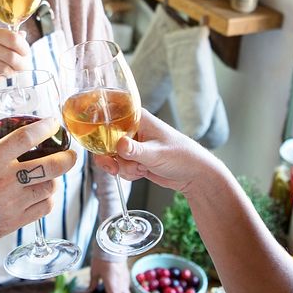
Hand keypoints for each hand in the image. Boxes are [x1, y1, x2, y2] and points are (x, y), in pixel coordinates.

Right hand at [0, 26, 30, 84]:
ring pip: (4, 68)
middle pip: (11, 56)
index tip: (26, 53)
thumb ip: (4, 36)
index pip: (12, 38)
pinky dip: (1, 78)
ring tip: (12, 72)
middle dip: (22, 64)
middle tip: (24, 67)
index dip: (24, 48)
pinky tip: (0, 75)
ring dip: (12, 73)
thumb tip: (23, 37)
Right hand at [0, 104, 76, 242]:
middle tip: (71, 154)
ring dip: (54, 179)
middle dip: (67, 158)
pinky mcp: (17, 221)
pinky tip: (42, 193)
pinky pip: (44, 207)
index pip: (26, 138)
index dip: (45, 128)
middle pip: (50, 166)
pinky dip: (48, 198)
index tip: (54, 123)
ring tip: (51, 174)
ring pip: (50, 187)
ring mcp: (14, 203)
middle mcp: (6, 181)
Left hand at [90, 258, 131, 292]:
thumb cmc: (102, 258)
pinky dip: (120, 290)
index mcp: (114, 288)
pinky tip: (112, 283)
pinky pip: (126, 288)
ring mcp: (126, 281)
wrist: (112, 245)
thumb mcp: (94, 272)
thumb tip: (90, 290)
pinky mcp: (127, 276)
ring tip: (108, 291)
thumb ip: (93, 283)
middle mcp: (122, 287)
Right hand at [93, 110, 217, 195]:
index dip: (99, 128)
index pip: (109, 116)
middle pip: (105, 140)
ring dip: (122, 168)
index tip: (100, 143)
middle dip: (109, 157)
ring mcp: (132, 144)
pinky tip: (142, 172)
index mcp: (137, 118)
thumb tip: (119, 145)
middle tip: (115, 166)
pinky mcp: (134, 158)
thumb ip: (136, 150)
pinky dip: (127, 173)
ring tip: (141, 168)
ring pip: (112, 156)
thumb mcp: (157, 153)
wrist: (193, 175)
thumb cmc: (182, 156)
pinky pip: (120, 166)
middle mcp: (132, 129)